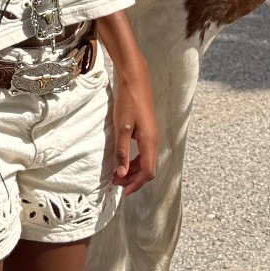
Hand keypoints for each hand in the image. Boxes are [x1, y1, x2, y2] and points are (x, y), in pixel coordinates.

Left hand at [106, 65, 158, 194]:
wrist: (135, 80)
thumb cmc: (128, 101)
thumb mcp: (121, 128)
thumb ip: (122, 152)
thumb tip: (121, 174)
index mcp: (149, 142)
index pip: (148, 172)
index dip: (136, 184)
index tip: (122, 191)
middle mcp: (154, 140)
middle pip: (148, 169)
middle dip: (133, 179)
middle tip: (116, 183)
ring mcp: (151, 135)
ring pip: (146, 161)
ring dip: (133, 170)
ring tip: (118, 174)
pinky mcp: (147, 130)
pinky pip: (144, 152)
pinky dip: (134, 161)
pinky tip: (123, 160)